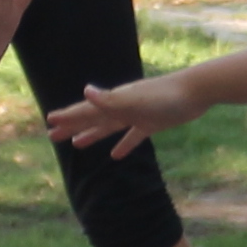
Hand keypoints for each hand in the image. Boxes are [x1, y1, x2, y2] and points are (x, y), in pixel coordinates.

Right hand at [47, 73, 202, 160]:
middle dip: (72, 126)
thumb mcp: (136, 99)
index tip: (49, 121)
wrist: (196, 91)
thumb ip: (111, 99)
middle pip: (93, 118)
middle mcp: (123, 106)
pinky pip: (133, 136)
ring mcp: (137, 115)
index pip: (86, 110)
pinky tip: (116, 155)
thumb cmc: (166, 95)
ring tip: (76, 144)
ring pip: (109, 127)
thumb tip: (86, 92)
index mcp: (116, 101)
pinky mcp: (152, 123)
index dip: (68, 116)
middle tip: (52, 135)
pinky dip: (123, 145)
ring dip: (92, 134)